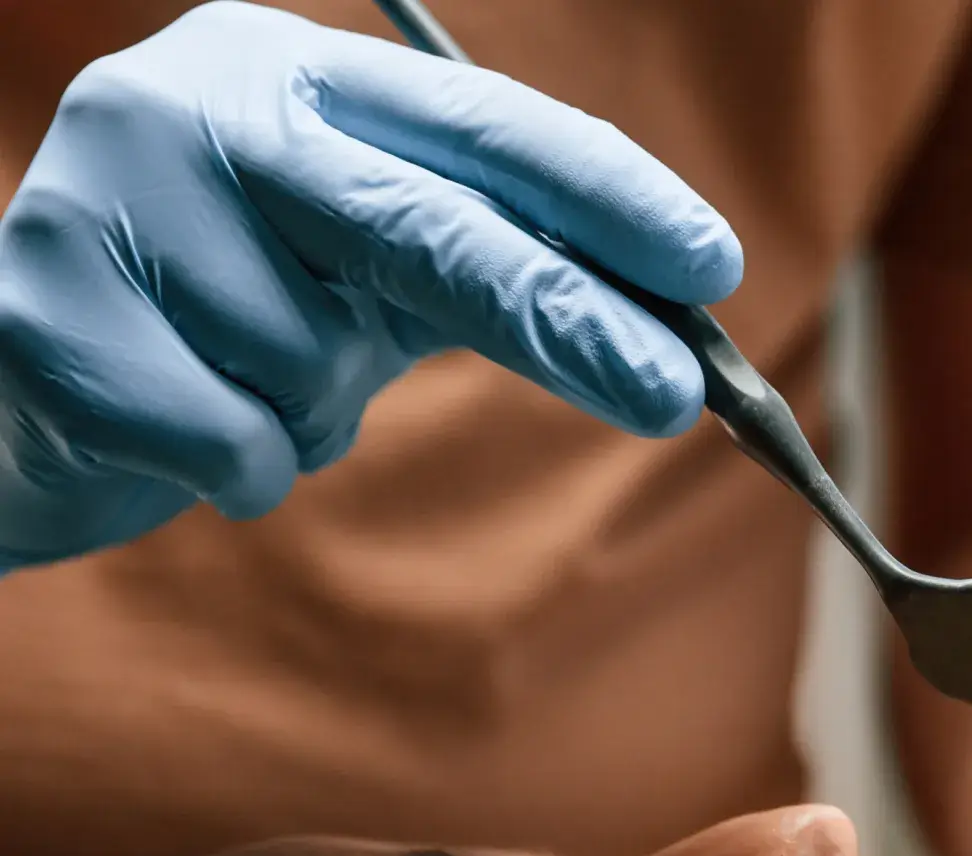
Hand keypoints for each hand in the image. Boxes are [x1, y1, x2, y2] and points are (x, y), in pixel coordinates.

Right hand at [0, 1, 741, 565]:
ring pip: (317, 366)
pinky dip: (242, 469)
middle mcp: (193, 105)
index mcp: (286, 77)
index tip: (711, 265)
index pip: (479, 126)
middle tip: (675, 395)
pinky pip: (239, 445)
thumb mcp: (353, 275)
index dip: (604, 194)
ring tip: (233, 382)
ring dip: (310, 413)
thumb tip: (667, 336)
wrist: (21, 387)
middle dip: (565, 318)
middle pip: (426, 224)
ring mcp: (107, 199)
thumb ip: (475, 273)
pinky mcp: (54, 319)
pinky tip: (179, 429)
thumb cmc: (221, 332)